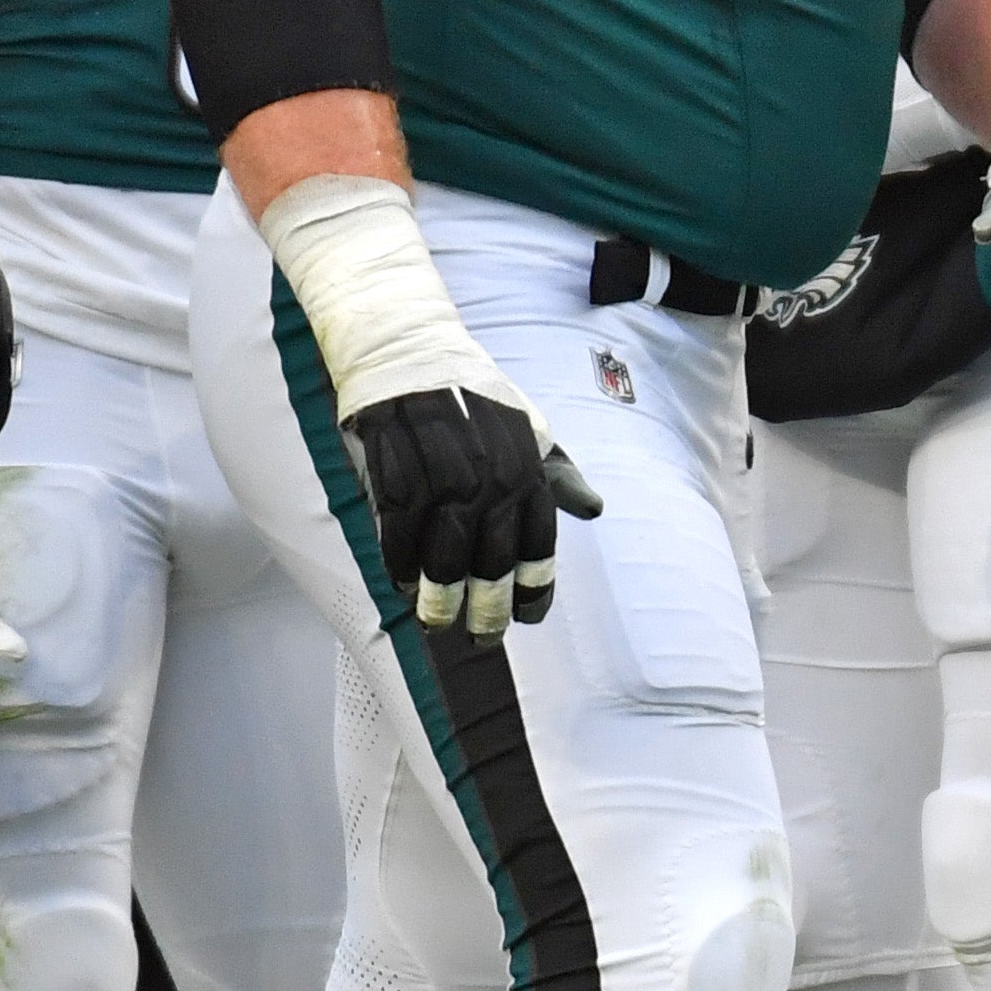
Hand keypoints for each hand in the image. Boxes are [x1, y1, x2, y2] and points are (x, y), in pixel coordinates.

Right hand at [345, 379, 605, 633]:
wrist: (409, 352)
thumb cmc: (474, 395)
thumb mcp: (528, 427)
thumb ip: (556, 473)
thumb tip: (593, 509)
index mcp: (527, 465)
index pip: (538, 540)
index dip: (534, 586)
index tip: (528, 618)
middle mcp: (491, 476)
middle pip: (491, 561)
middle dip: (487, 608)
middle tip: (483, 638)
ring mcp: (442, 478)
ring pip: (443, 558)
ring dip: (440, 598)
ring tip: (438, 624)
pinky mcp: (397, 477)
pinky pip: (399, 538)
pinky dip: (399, 568)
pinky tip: (401, 586)